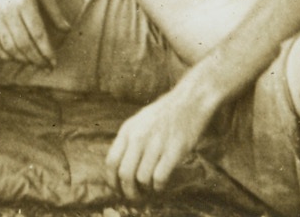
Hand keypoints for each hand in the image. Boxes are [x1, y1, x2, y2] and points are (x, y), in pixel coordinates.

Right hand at [0, 0, 69, 67]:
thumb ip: (54, 10)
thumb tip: (66, 29)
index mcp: (24, 2)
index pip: (37, 34)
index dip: (46, 51)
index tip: (54, 62)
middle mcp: (8, 12)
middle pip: (24, 44)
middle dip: (37, 59)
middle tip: (46, 66)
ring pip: (9, 47)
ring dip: (23, 59)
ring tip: (34, 62)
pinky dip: (5, 55)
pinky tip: (15, 57)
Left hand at [105, 84, 212, 199]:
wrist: (188, 101)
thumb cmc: (163, 114)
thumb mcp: (138, 121)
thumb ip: (128, 140)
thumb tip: (118, 167)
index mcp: (127, 130)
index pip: (111, 162)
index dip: (112, 181)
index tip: (117, 190)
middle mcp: (139, 137)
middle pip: (124, 174)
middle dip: (128, 192)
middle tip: (134, 197)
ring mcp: (156, 144)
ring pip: (142, 179)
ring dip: (145, 191)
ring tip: (149, 190)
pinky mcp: (174, 151)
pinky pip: (160, 178)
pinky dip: (159, 187)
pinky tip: (161, 184)